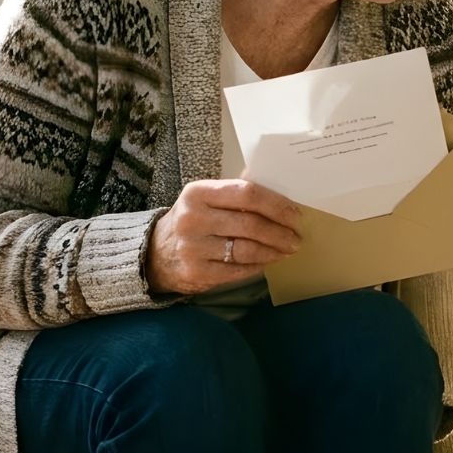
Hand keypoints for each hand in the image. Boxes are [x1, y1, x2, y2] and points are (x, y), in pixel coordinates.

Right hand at [145, 179, 301, 294]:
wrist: (155, 254)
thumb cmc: (193, 220)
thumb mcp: (206, 198)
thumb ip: (236, 191)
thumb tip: (277, 180)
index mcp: (198, 193)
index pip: (246, 193)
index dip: (276, 204)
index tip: (295, 214)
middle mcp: (193, 219)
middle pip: (250, 224)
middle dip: (280, 232)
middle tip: (296, 238)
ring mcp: (193, 248)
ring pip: (247, 250)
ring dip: (274, 251)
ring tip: (287, 250)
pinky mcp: (197, 273)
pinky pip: (238, 270)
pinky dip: (258, 266)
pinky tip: (268, 261)